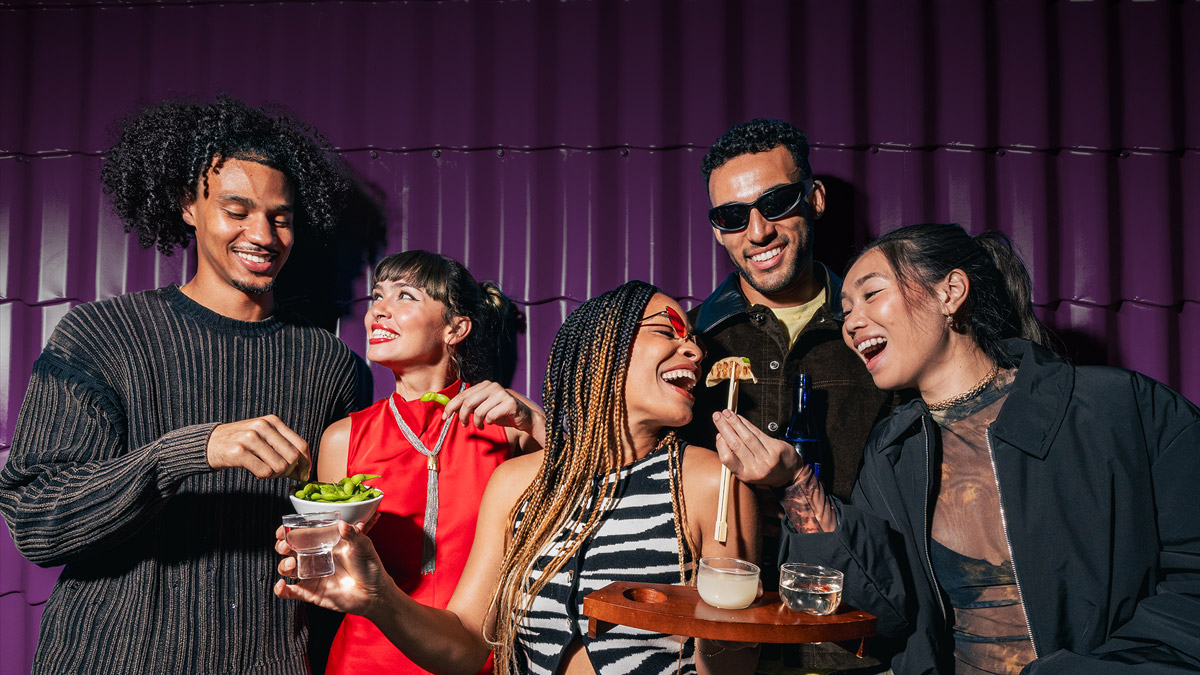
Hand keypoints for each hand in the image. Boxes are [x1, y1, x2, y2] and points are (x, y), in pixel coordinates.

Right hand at [206, 415, 309, 479]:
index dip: (306, 463)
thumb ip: (283, 448)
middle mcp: (263, 426)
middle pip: (293, 457)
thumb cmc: (241, 442)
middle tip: (281, 475)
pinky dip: (263, 476)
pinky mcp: (238, 452)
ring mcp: (250, 438)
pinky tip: (255, 470)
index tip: (304, 474)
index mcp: (272, 421)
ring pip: (280, 466)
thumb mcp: (263, 437)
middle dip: (290, 471)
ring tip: (265, 470)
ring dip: (275, 475)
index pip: (301, 444)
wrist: (208, 443)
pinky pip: (264, 472)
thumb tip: (304, 472)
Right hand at [273, 520, 392, 618]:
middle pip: (288, 550)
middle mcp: (314, 558)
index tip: (283, 530)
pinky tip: (281, 585)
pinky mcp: (311, 592)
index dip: (287, 531)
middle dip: (282, 546)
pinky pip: (291, 592)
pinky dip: (281, 590)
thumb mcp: (363, 546)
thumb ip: (354, 534)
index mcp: (323, 543)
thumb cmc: (369, 565)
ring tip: (292, 564)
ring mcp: (311, 575)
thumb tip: (342, 524)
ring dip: (283, 565)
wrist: (374, 593)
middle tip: (285, 546)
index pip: (299, 534)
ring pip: (287, 569)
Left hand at [443, 381, 535, 432]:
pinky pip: (491, 416)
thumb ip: (469, 406)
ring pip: (479, 411)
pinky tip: (492, 422)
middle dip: (463, 416)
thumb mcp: (483, 408)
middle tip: (464, 424)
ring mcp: (502, 394)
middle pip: (468, 402)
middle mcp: (493, 386)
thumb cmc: (501, 413)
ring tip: (481, 425)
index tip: (445, 416)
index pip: (462, 394)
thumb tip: (451, 409)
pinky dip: (489, 422)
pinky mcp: (510, 403)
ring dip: (477, 422)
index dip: (451, 406)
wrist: (524, 418)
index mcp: (485, 385)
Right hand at [711, 410, 803, 487]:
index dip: (721, 444)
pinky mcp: (776, 449)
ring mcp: (767, 459)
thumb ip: (735, 457)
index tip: (718, 433)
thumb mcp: (747, 471)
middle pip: (736, 444)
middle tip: (717, 416)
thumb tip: (721, 436)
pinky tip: (740, 418)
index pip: (727, 458)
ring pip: (747, 436)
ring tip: (727, 412)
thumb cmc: (765, 470)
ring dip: (735, 422)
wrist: (790, 474)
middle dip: (724, 427)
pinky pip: (758, 433)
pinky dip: (747, 424)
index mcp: (745, 475)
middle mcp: (756, 468)